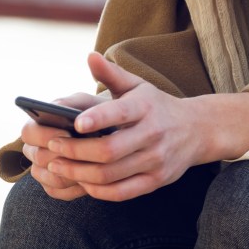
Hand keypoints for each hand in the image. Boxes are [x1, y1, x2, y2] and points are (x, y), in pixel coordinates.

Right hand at [20, 91, 105, 200]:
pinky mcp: (52, 187)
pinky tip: (92, 178)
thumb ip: (68, 103)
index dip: (46, 135)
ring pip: (50, 178)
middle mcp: (33, 149)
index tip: (68, 133)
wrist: (106, 133)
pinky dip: (75, 187)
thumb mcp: (82, 102)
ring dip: (72, 173)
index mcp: (35, 126)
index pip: (28, 132)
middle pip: (38, 158)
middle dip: (62, 155)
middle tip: (85, 152)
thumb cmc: (91, 113)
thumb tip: (57, 108)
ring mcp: (41, 170)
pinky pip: (59, 192)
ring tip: (93, 165)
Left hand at [43, 52, 248, 201]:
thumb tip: (89, 56)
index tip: (75, 123)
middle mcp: (153, 134)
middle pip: (109, 150)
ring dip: (80, 173)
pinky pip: (122, 192)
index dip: (97, 119)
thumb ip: (111, 73)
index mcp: (146, 106)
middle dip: (76, 151)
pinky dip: (98, 190)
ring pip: (112, 174)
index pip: (120, 113)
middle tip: (51, 147)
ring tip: (57, 165)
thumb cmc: (156, 105)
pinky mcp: (156, 181)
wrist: (197, 129)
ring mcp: (156, 160)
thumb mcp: (137, 84)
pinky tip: (81, 181)